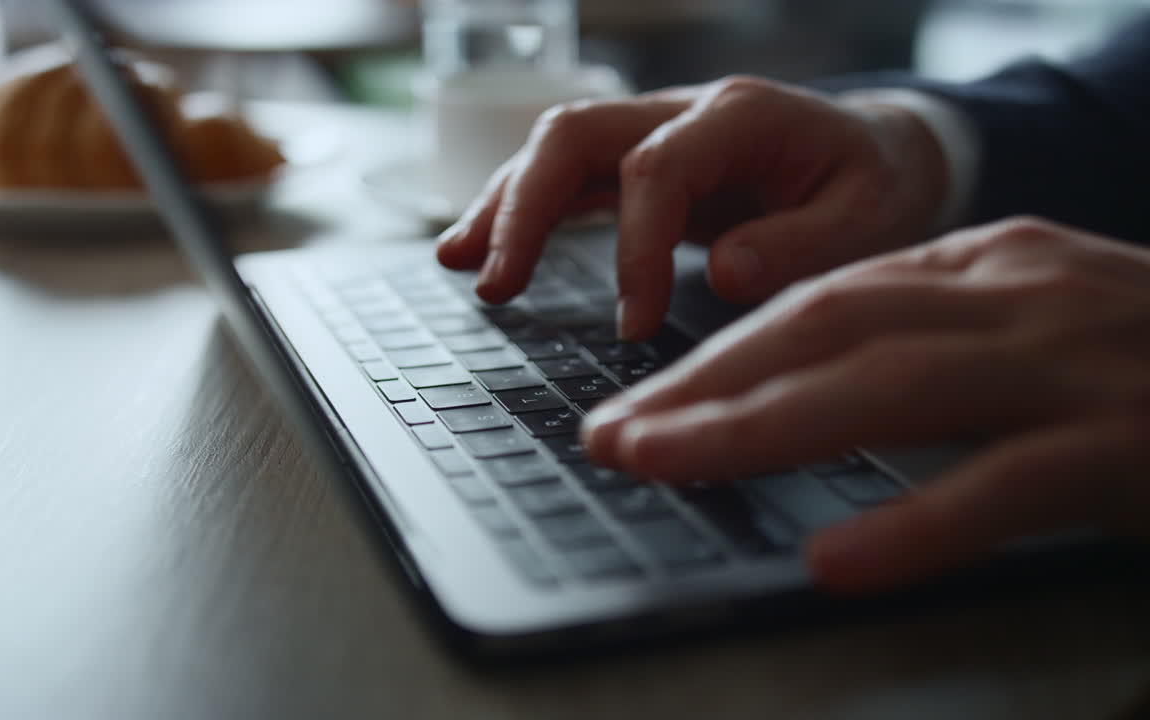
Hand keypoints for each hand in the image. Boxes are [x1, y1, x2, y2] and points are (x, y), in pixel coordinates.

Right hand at [435, 76, 948, 339]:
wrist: (883, 154)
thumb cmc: (877, 188)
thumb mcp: (871, 222)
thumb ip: (803, 246)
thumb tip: (725, 273)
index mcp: (742, 117)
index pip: (655, 169)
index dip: (633, 249)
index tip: (633, 325)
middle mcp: (685, 112)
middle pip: (575, 135)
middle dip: (525, 209)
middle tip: (497, 287)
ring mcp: (656, 132)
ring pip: (555, 149)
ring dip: (503, 206)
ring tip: (460, 265)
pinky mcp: (641, 163)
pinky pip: (566, 177)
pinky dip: (520, 212)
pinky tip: (481, 251)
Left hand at [580, 217, 1149, 592]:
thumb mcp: (1031, 326)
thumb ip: (929, 345)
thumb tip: (801, 392)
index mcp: (983, 266)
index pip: (819, 303)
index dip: (718, 354)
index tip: (639, 400)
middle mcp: (1015, 296)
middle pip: (826, 331)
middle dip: (706, 384)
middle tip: (614, 434)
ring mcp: (1074, 365)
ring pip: (889, 389)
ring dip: (760, 431)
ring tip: (663, 465)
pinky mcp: (1133, 444)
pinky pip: (1009, 485)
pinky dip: (917, 524)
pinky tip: (838, 563)